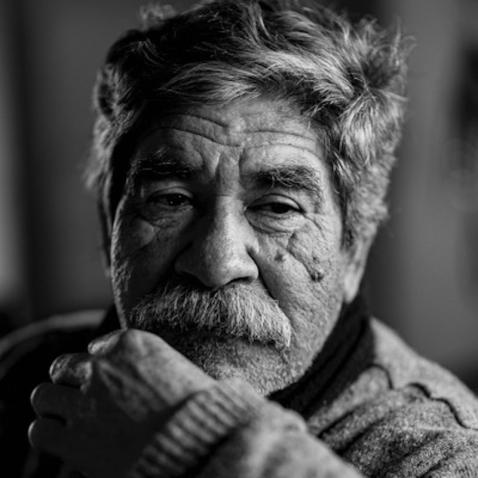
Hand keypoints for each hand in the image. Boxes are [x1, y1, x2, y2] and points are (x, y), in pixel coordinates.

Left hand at [29, 329, 215, 477]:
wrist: (196, 444)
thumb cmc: (201, 408)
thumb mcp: (181, 368)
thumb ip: (153, 362)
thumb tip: (146, 373)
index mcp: (131, 343)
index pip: (97, 345)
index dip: (101, 364)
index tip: (110, 378)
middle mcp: (103, 367)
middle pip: (63, 366)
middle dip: (69, 380)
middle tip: (82, 397)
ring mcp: (85, 402)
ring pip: (43, 395)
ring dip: (53, 404)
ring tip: (66, 417)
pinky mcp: (74, 440)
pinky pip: (39, 431)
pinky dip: (47, 433)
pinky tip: (61, 439)